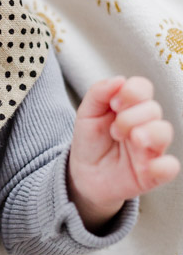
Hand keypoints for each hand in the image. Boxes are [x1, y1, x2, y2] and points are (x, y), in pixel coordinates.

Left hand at [68, 76, 179, 230]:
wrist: (84, 174)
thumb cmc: (90, 141)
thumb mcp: (86, 113)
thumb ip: (99, 93)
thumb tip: (119, 80)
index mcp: (130, 107)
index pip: (143, 88)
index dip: (130, 92)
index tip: (113, 104)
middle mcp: (145, 125)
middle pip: (152, 109)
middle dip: (129, 117)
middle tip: (114, 130)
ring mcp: (150, 148)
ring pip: (164, 131)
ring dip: (147, 132)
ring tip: (130, 140)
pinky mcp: (152, 173)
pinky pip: (169, 167)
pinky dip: (163, 165)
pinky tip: (146, 165)